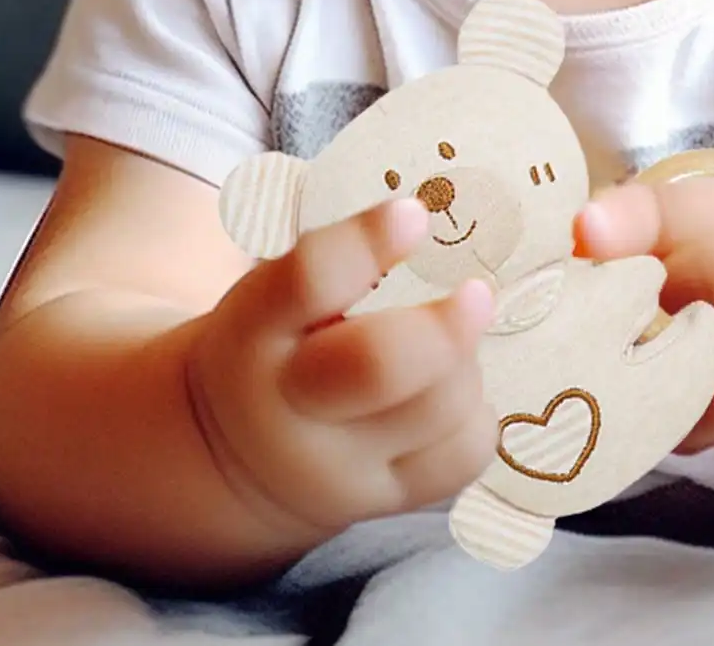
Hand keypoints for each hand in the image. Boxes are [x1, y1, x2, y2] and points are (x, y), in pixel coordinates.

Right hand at [185, 197, 497, 547]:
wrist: (235, 451)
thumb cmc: (278, 339)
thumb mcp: (275, 295)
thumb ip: (340, 262)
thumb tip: (437, 214)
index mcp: (258, 328)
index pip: (310, 280)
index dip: (367, 241)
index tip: (415, 213)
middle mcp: (291, 405)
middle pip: (380, 366)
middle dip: (444, 327)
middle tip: (478, 292)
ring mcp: (340, 464)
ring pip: (438, 407)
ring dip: (464, 362)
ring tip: (453, 339)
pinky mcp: (385, 499)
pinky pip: (463, 456)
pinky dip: (476, 415)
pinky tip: (457, 391)